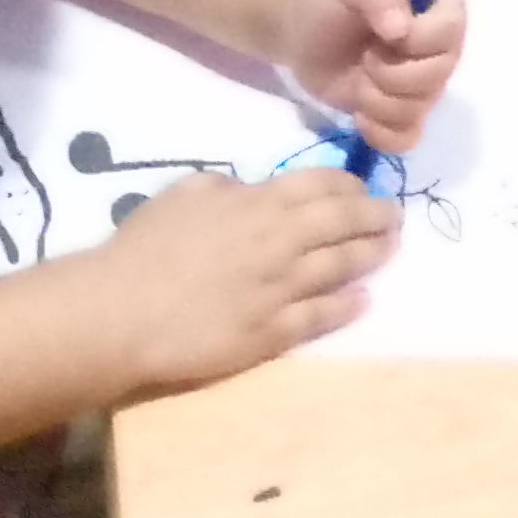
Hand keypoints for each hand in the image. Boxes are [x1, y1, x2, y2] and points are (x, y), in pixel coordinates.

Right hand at [94, 171, 397, 394]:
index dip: (351, 186)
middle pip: (344, 222)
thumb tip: (256, 193)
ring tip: (389, 250)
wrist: (123, 312)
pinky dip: (348, 305)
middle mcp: (282, 242)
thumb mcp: (189, 192)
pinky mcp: (272, 333)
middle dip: (376, 217)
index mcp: (261, 202)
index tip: (364, 189)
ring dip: (371, 256)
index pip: (323, 185)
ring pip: (342, 267)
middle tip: (394, 218)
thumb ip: (232, 189)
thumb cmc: (145, 247)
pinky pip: (322, 317)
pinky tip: (364, 300)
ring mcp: (281, 289)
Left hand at [277, 0, 466, 151]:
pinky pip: (408, 138)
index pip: (450, 29)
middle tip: (365, 57)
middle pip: (439, 75)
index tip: (381, 33)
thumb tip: (401, 30)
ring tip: (358, 79)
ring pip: (420, 109)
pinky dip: (381, 134)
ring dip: (379, 101)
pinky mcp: (403, 111)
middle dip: (391, 74)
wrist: (303, 25)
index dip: (416, 40)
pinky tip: (360, 116)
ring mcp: (425, 79)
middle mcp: (444, 41)